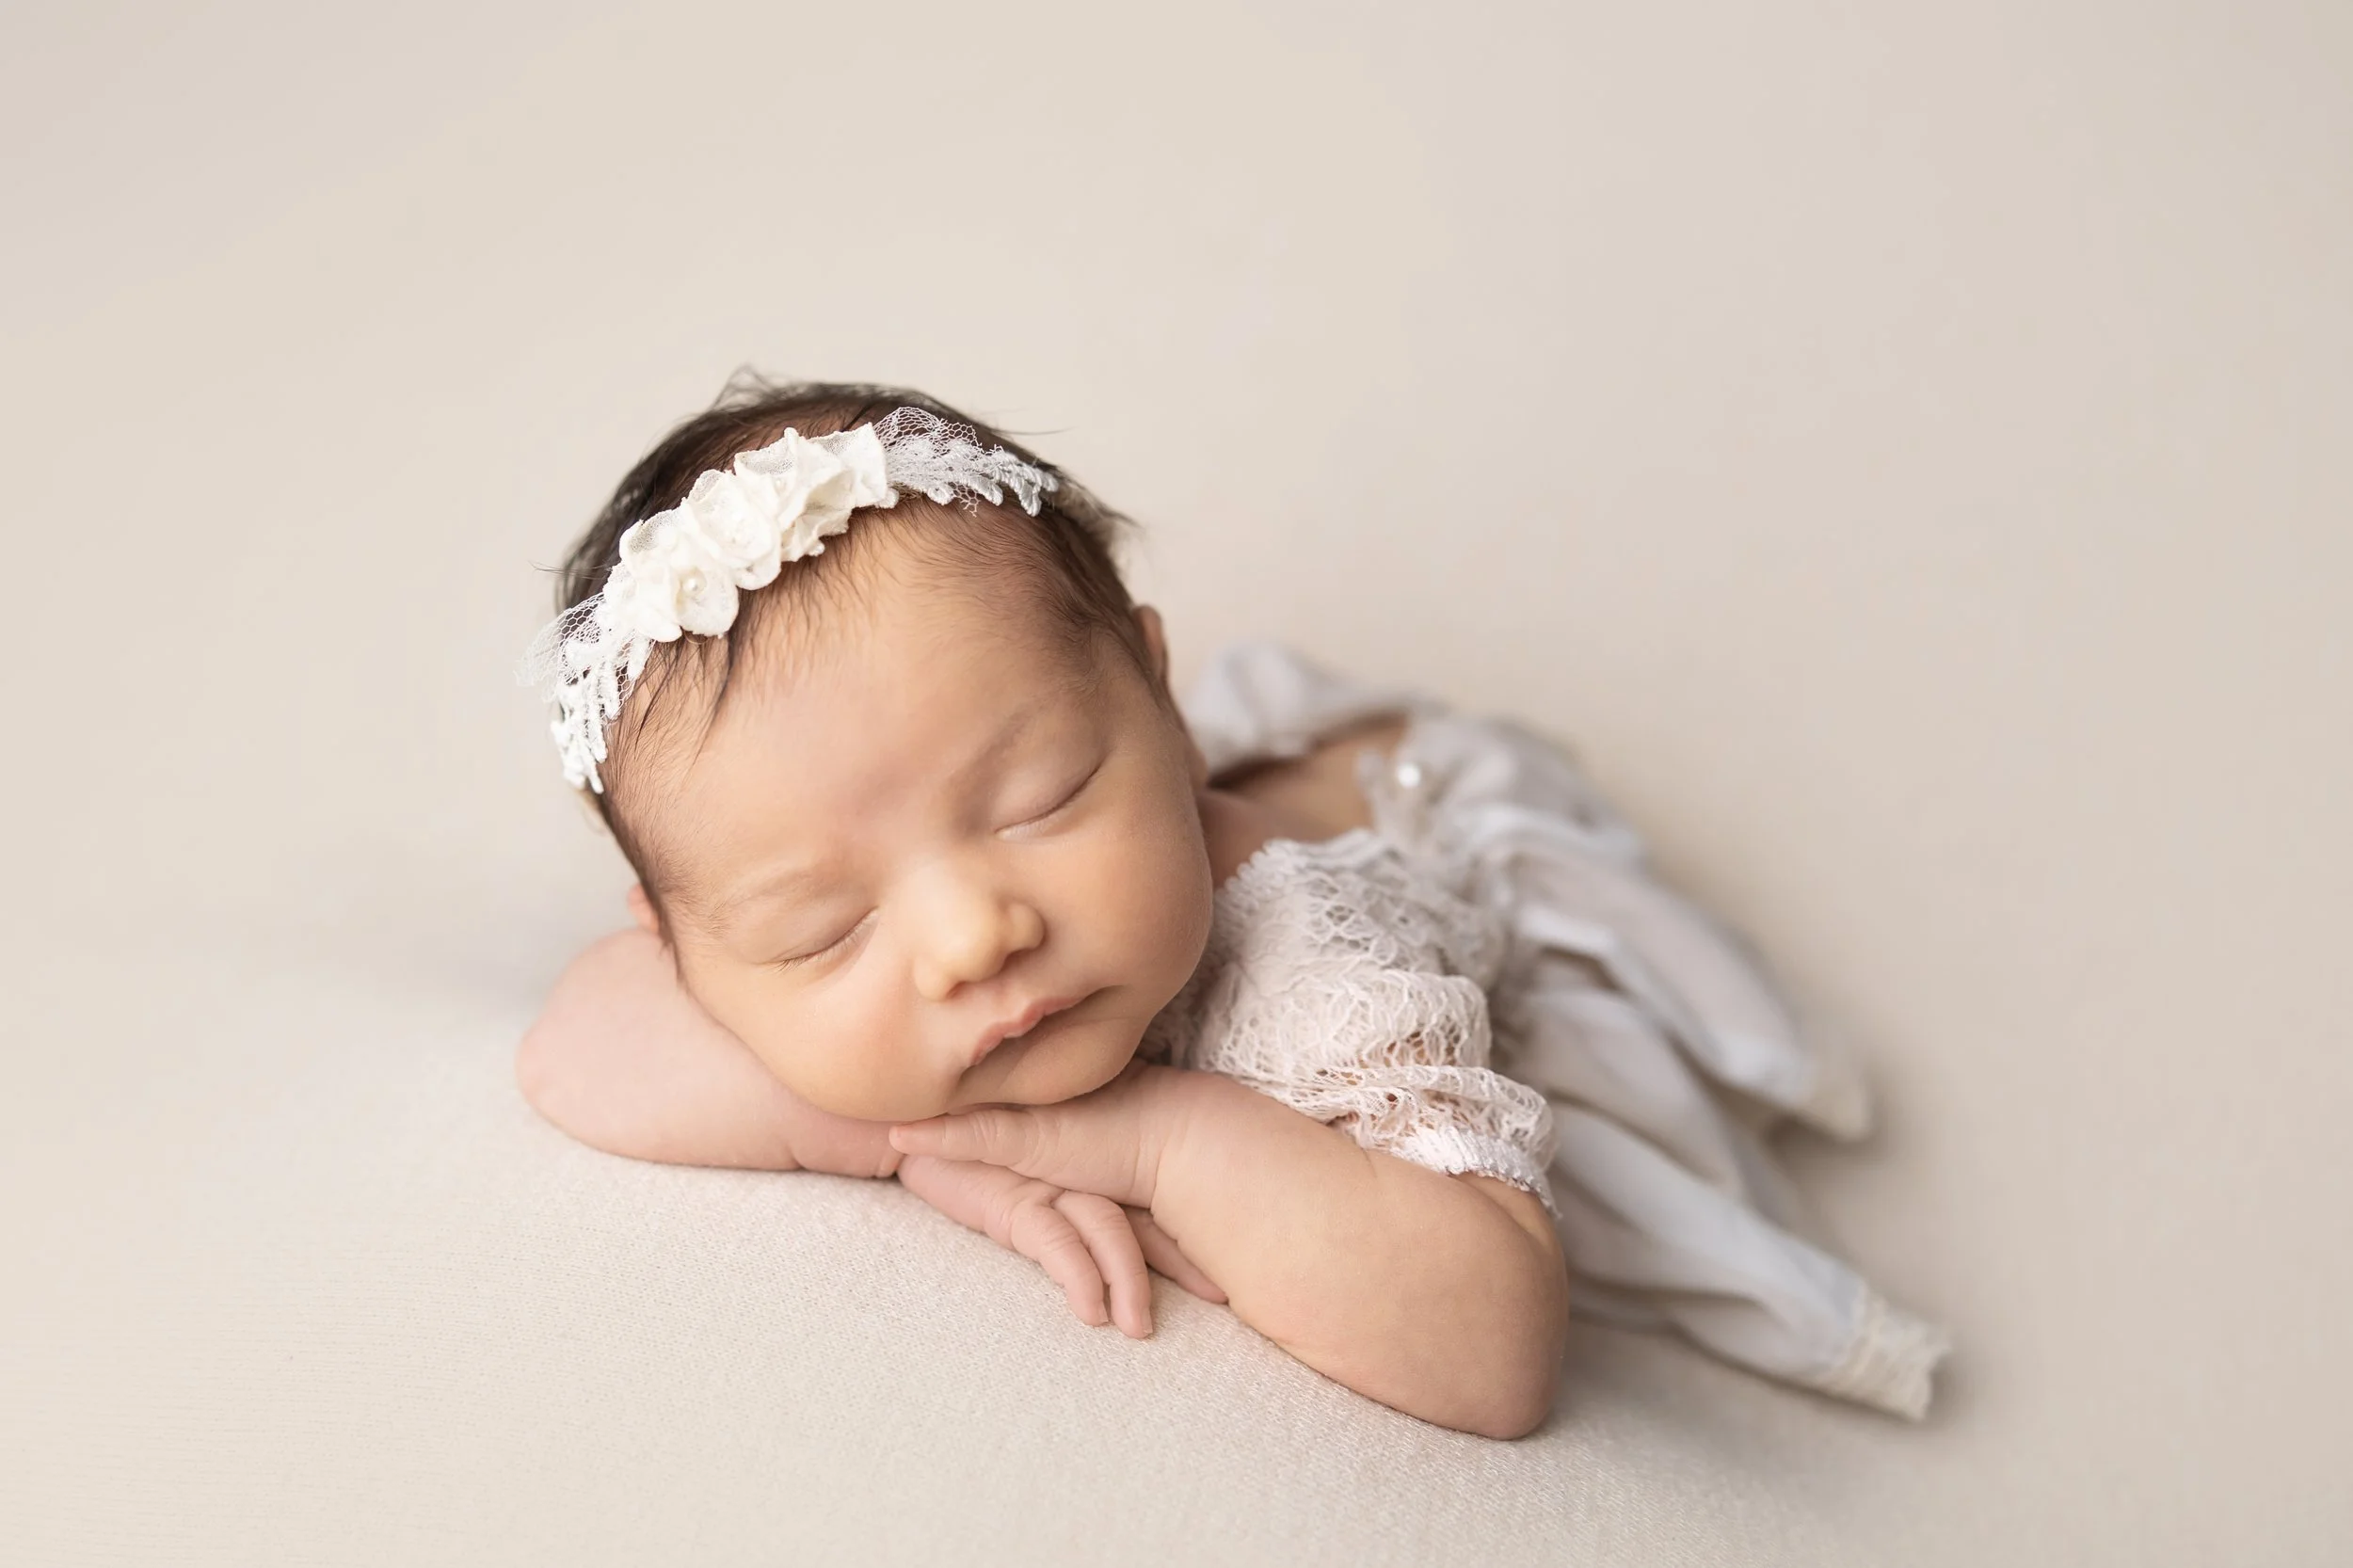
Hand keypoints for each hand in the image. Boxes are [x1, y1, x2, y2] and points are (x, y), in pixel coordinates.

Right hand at [888, 1061, 1227, 1333]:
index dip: (1191, 1240)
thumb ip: (1075, 1211)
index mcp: (1095, 1170)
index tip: (1228, 1277)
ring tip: (1139, 1332)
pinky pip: (1055, 1242)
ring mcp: (1051, 1183)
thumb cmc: (980, 1165)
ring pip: (1108, 1233)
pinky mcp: (1014, 1199)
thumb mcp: (1036, 1185)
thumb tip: (1116, 1259)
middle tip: (1222, 1299)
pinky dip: (1077, 1277)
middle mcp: (1083, 1173)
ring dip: (1128, 1285)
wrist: (919, 1134)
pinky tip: (1090, 1313)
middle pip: (1146, 1220)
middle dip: (1184, 1262)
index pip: (1156, 1206)